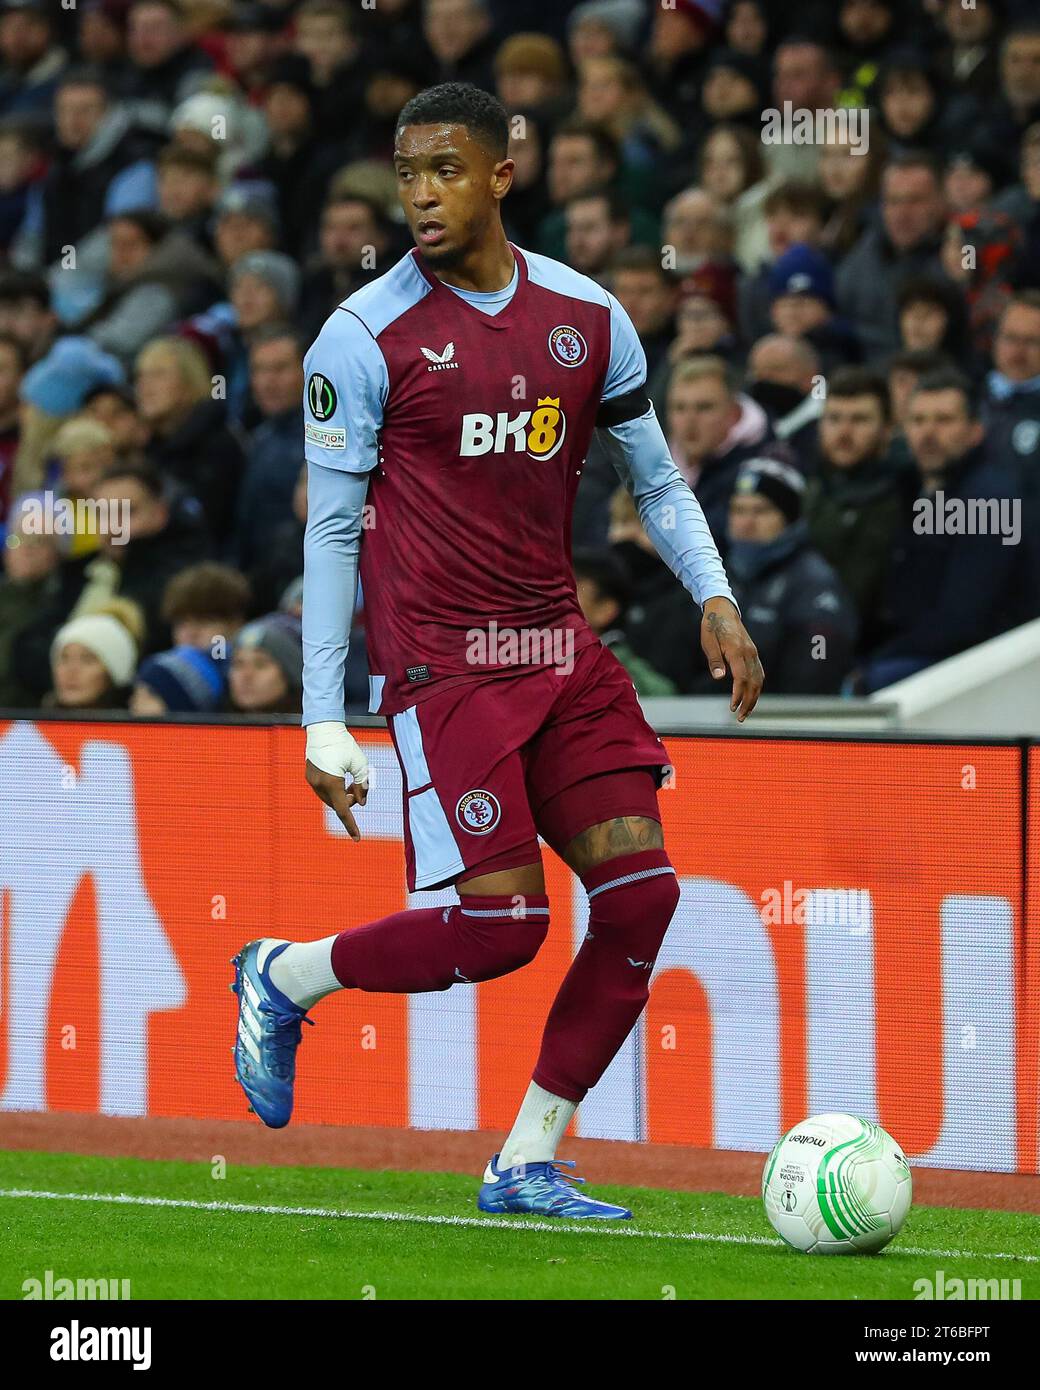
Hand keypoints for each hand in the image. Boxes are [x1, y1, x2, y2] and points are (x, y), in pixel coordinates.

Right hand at [305, 722, 368, 840]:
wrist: (324, 729)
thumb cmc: (345, 745)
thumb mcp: (360, 764)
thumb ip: (363, 785)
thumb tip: (361, 803)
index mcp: (332, 783)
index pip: (344, 810)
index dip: (351, 825)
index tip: (357, 839)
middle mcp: (319, 784)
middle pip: (337, 805)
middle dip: (349, 801)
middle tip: (358, 789)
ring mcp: (312, 781)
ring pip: (329, 799)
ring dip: (341, 796)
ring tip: (350, 783)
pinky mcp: (309, 775)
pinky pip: (323, 790)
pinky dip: (333, 790)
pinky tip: (340, 778)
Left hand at [700, 596, 763, 721]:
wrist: (723, 610)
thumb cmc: (712, 626)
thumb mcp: (707, 641)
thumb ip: (714, 659)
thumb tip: (720, 677)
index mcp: (737, 650)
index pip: (742, 678)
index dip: (738, 695)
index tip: (732, 707)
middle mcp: (749, 653)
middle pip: (754, 683)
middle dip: (748, 702)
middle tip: (740, 718)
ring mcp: (753, 653)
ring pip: (759, 680)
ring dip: (754, 698)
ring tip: (745, 712)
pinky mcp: (753, 653)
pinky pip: (759, 673)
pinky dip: (757, 688)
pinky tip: (751, 697)